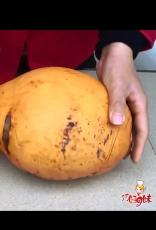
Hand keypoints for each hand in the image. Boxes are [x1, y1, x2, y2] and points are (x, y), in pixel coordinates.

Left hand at [96, 42, 147, 162]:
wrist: (113, 56)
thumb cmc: (117, 70)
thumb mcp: (117, 87)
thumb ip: (117, 104)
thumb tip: (117, 124)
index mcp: (139, 105)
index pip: (142, 130)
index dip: (138, 145)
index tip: (133, 159)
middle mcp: (133, 106)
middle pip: (135, 129)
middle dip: (131, 144)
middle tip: (123, 158)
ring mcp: (124, 103)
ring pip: (125, 124)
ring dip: (122, 136)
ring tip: (114, 148)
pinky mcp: (114, 100)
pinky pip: (115, 116)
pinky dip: (112, 125)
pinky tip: (103, 129)